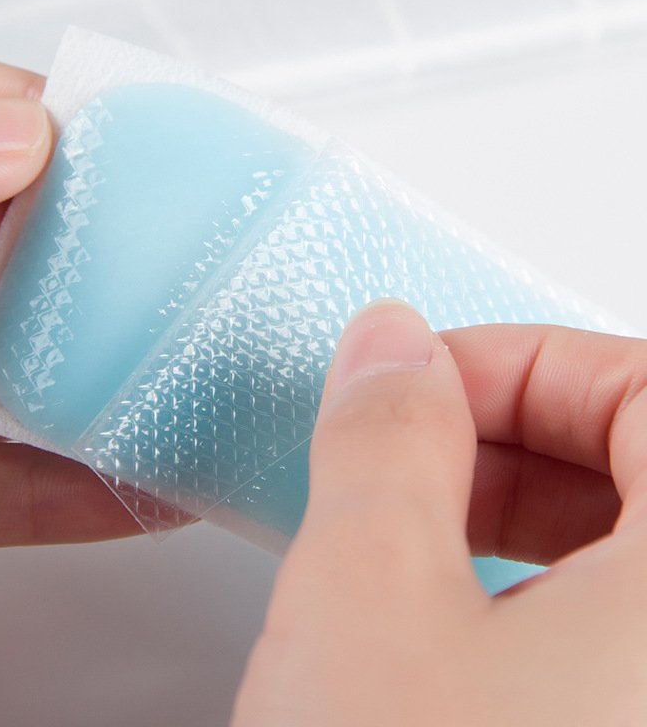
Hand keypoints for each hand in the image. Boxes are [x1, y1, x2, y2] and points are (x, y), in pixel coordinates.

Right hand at [233, 301, 644, 724]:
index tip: (426, 385)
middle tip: (409, 461)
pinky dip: (532, 600)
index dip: (527, 364)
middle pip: (644, 464)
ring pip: (624, 556)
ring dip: (512, 523)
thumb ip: (386, 442)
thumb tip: (392, 349)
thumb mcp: (370, 600)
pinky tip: (448, 632)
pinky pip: (610, 641)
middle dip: (509, 443)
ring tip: (408, 549)